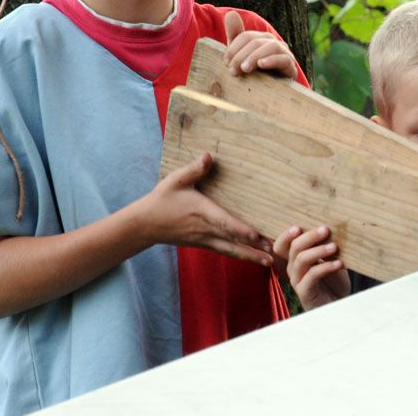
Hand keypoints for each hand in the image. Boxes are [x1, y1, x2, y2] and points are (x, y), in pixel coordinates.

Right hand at [136, 153, 272, 265]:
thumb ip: (195, 168)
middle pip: (232, 242)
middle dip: (252, 249)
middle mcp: (205, 229)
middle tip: (272, 255)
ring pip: (230, 250)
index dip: (240, 229)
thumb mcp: (176, 180)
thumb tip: (208, 156)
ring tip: (268, 262)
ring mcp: (204, 239)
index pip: (224, 222)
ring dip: (249, 256)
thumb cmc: (162, 200)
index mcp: (202, 212)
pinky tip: (251, 257)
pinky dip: (238, 255)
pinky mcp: (203, 244)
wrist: (145, 224)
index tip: (256, 235)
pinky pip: (224, 251)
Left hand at [224, 11, 297, 79]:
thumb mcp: (241, 57)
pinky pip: (284, 58)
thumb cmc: (254, 75)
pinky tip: (262, 65)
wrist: (272, 96)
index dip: (234, 48)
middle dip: (241, 55)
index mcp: (260, 40)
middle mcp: (273, 43)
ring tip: (245, 69)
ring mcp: (284, 54)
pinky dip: (272, 60)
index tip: (225, 62)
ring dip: (254, 57)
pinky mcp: (291, 67)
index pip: (246, 36)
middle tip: (233, 71)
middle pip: (256, 41)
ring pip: (270, 46)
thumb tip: (231, 13)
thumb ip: (235, 36)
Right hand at [273, 225, 350, 309]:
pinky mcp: (304, 292)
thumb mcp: (331, 258)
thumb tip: (333, 227)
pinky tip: (338, 263)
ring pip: (301, 260)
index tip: (299, 226)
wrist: (339, 302)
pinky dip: (326, 267)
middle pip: (293, 248)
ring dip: (319, 251)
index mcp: (295, 258)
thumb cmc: (333, 279)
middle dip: (309, 237)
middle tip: (325, 230)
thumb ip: (327, 245)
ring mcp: (297, 280)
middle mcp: (292, 269)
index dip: (286, 235)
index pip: (281, 245)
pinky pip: (312, 275)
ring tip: (334, 247)